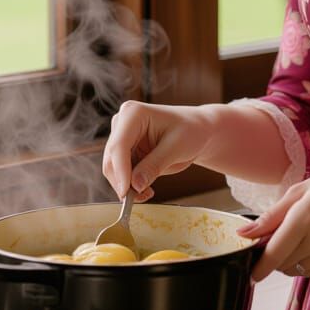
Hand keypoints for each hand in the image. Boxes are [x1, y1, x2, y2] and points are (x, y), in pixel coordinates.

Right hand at [102, 101, 219, 199]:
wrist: (198, 131)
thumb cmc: (191, 131)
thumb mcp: (177, 147)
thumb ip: (154, 165)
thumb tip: (135, 186)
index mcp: (133, 113)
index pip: (119, 146)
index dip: (120, 171)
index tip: (126, 192)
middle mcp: (122, 123)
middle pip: (111, 159)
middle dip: (123, 182)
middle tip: (143, 197)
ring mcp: (121, 137)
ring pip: (113, 169)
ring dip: (126, 186)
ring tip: (148, 193)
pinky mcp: (124, 151)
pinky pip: (120, 173)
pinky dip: (129, 185)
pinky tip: (146, 189)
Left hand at [238, 166, 309, 281]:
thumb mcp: (304, 188)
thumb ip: (272, 214)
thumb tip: (245, 234)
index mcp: (305, 215)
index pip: (273, 252)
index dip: (258, 266)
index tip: (251, 271)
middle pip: (281, 263)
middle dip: (275, 254)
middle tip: (283, 235)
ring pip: (295, 269)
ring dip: (290, 259)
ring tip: (304, 235)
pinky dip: (306, 262)